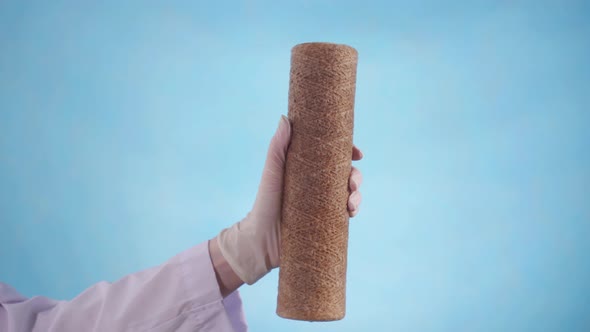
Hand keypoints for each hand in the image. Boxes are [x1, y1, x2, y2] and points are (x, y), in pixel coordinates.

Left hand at [212, 115, 362, 292]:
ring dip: (357, 195)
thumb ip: (277, 146)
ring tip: (351, 204)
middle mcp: (319, 185)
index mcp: (309, 169)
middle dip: (356, 176)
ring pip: (350, 194)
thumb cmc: (264, 201)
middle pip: (347, 175)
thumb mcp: (272, 171)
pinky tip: (351, 213)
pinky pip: (346, 214)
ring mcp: (324, 204)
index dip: (349, 152)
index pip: (334, 156)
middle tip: (352, 182)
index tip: (358, 153)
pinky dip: (353, 211)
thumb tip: (285, 118)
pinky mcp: (327, 222)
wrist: (261, 239)